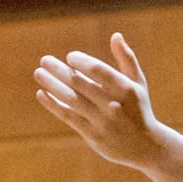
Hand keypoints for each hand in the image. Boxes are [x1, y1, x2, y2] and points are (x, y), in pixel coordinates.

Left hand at [33, 34, 158, 166]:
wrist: (145, 146)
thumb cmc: (139, 108)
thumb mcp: (138, 83)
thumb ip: (127, 59)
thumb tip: (115, 35)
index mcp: (125, 89)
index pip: (100, 71)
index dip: (83, 62)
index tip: (70, 56)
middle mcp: (113, 105)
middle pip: (80, 84)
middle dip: (60, 71)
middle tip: (44, 59)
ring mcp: (101, 121)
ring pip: (72, 100)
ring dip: (52, 86)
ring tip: (38, 73)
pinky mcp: (92, 135)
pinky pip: (69, 117)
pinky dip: (54, 105)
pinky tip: (41, 94)